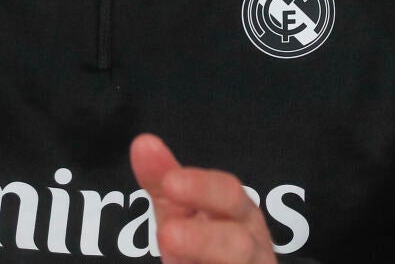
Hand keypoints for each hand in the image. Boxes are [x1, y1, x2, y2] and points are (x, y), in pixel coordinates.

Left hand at [130, 134, 278, 263]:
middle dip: (205, 238)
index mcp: (240, 217)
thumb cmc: (206, 243)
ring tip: (170, 246)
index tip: (170, 183)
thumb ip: (164, 181)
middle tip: (168, 234)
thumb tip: (142, 143)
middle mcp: (252, 249)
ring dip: (206, 257)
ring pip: (239, 263)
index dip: (202, 188)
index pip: (229, 195)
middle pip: (238, 243)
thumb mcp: (184, 212)